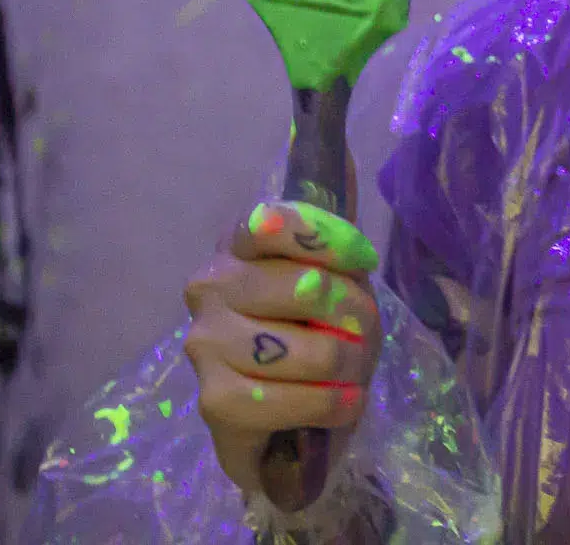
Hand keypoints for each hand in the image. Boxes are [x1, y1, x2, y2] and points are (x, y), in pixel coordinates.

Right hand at [184, 200, 383, 497]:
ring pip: (304, 349)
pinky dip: (330, 403)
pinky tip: (343, 400)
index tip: (364, 260)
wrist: (286, 418)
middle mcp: (209, 286)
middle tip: (364, 334)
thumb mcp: (335, 273)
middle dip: (356, 316)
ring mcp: (204, 344)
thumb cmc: (313, 331)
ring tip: (355, 371)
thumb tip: (341, 152)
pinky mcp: (213, 402)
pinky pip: (288, 399)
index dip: (329, 239)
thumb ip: (333, 224)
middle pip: (305, 287)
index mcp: (237, 245)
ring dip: (348, 364)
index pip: (275, 221)